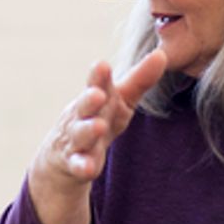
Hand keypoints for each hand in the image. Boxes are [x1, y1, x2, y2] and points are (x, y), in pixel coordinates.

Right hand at [26, 48, 166, 223]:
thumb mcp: (120, 100)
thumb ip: (140, 79)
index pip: (96, 83)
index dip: (99, 76)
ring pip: (80, 134)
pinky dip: (82, 166)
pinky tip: (88, 168)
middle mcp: (81, 115)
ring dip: (88, 130)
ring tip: (98, 126)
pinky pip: (77, 164)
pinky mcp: (74, 163)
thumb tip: (162, 54)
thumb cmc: (98, 117)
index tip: (103, 65)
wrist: (62, 154)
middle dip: (89, 99)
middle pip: (84, 106)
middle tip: (98, 94)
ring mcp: (76, 139)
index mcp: (94, 97)